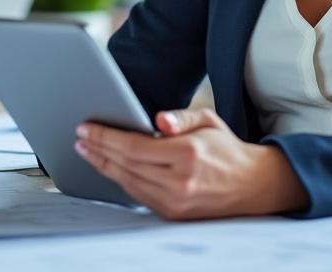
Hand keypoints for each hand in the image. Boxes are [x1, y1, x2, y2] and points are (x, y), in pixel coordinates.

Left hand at [75, 108, 307, 219]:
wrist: (251, 185)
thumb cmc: (226, 149)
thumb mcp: (209, 120)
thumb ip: (181, 117)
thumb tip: (158, 120)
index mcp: (188, 154)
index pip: (134, 146)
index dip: (106, 137)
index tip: (86, 128)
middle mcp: (180, 182)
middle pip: (125, 165)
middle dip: (98, 150)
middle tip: (80, 137)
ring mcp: (175, 202)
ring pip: (127, 183)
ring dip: (103, 166)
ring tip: (88, 151)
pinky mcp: (172, 214)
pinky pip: (138, 195)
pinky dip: (120, 180)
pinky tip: (109, 167)